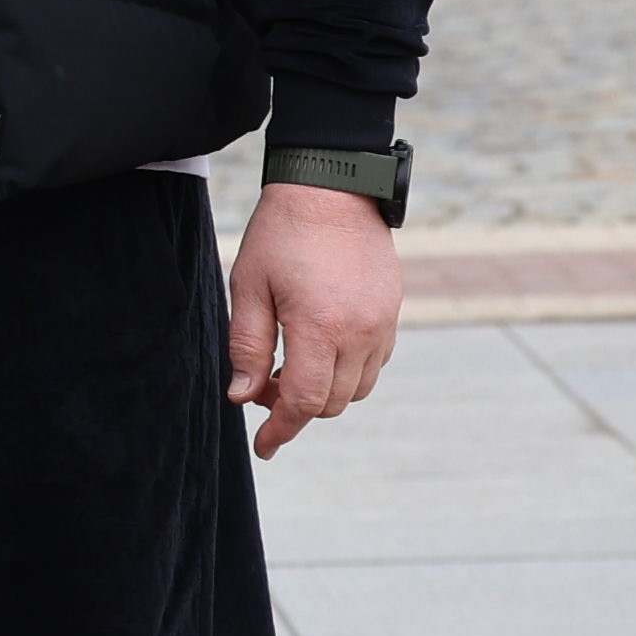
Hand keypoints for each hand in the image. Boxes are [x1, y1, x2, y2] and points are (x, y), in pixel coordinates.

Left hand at [226, 181, 401, 458]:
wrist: (333, 188)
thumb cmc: (281, 234)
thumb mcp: (248, 286)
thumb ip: (246, 345)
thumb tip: (243, 397)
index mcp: (320, 328)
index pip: (302, 401)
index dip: (280, 429)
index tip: (263, 447)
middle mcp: (360, 333)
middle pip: (330, 402)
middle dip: (294, 407)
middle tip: (260, 385)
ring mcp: (383, 326)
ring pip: (356, 389)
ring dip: (322, 392)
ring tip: (285, 366)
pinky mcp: (393, 315)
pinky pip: (373, 365)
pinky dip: (346, 373)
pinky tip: (316, 349)